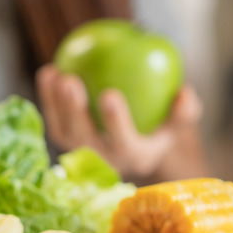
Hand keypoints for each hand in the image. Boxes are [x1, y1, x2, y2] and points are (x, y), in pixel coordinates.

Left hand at [36, 64, 202, 180]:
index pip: (124, 143)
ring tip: (56, 73)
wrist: (132, 141)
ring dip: (55, 103)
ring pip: (63, 130)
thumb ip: (185, 110)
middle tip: (71, 80)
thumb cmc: (158, 125)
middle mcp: (103, 161)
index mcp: (134, 157)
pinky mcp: (64, 141)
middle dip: (74, 111)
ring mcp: (80, 153)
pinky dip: (47, 97)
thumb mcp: (177, 122)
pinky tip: (49, 71)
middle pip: (84, 139)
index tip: (109, 92)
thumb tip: (184, 92)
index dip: (115, 121)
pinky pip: (53, 119)